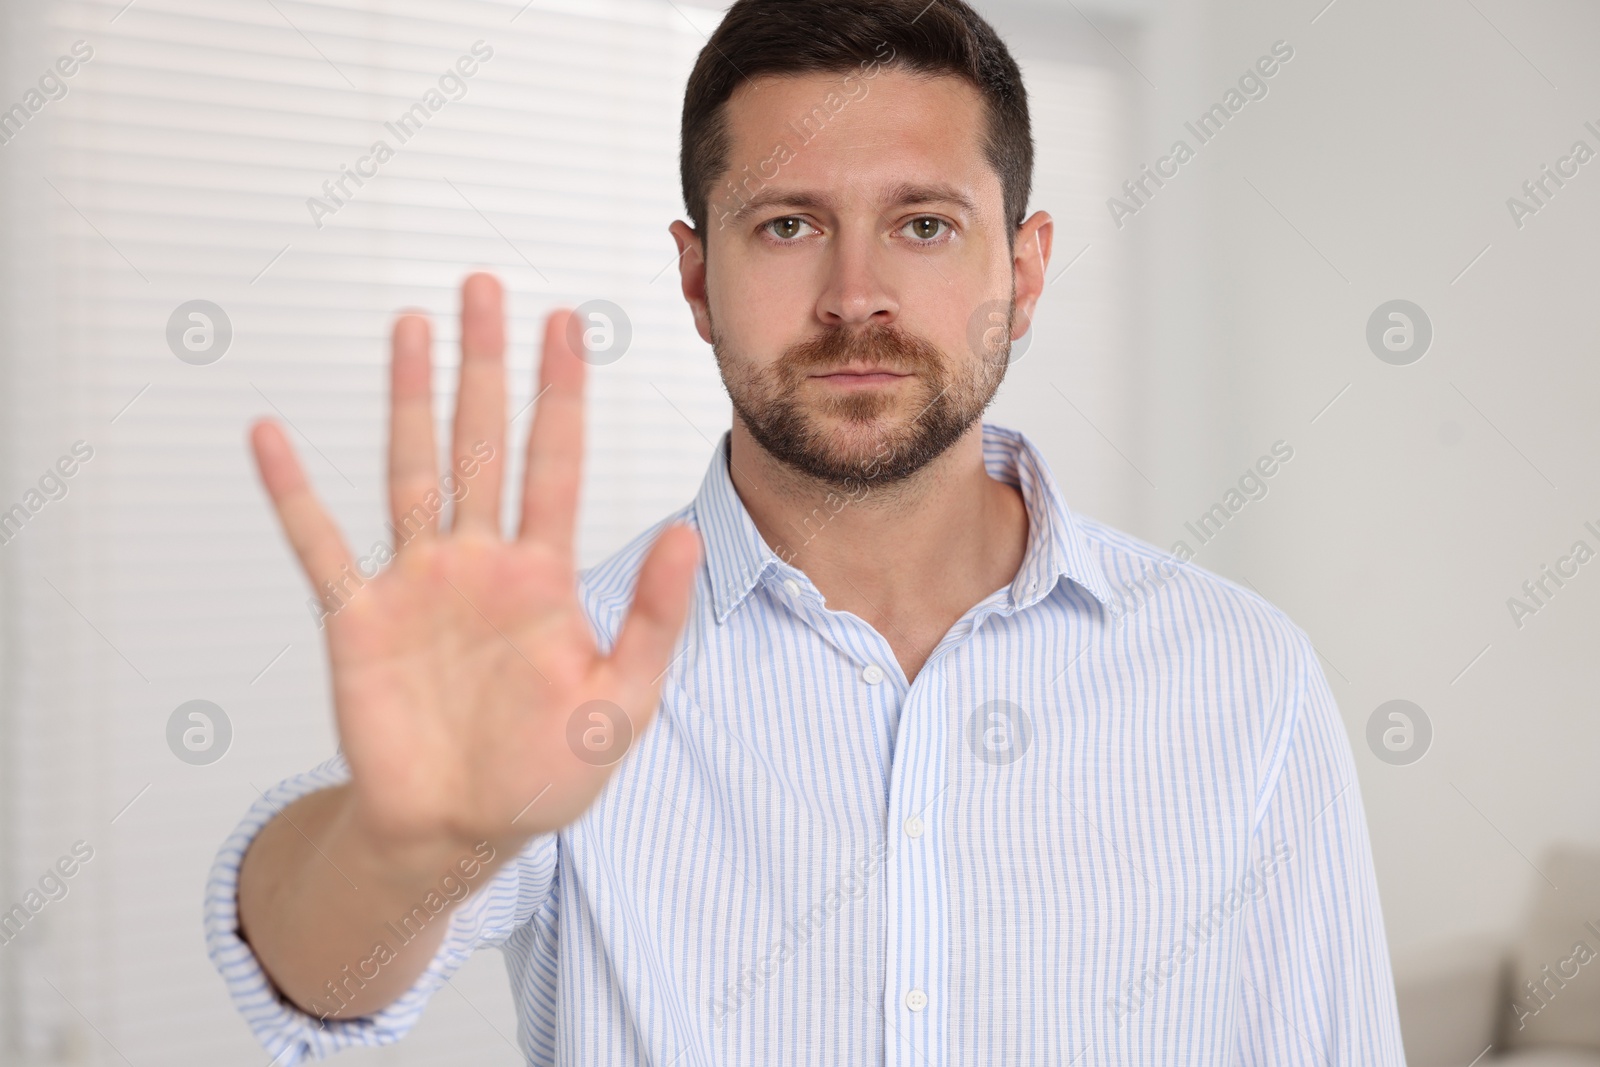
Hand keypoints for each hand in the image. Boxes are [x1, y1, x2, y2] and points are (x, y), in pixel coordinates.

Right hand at [249, 273, 699, 862]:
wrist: (460, 831)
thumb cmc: (543, 776)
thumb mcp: (620, 704)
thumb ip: (651, 619)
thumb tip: (684, 535)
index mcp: (543, 577)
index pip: (554, 463)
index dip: (560, 394)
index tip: (567, 326)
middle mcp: (479, 562)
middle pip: (481, 442)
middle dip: (485, 367)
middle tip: (486, 289)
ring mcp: (416, 584)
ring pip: (409, 470)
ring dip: (407, 400)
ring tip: (409, 328)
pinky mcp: (358, 619)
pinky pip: (320, 545)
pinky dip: (293, 493)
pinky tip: (271, 437)